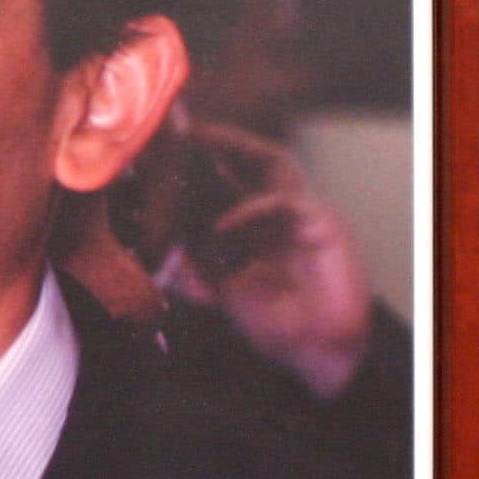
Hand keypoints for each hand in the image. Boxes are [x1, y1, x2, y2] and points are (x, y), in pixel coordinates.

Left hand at [157, 123, 373, 399]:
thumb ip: (193, 275)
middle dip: (215, 142)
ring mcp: (301, 214)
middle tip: (177, 127)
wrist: (322, 351)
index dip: (194, 167)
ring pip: (273, 163)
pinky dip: (250, 211)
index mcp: (253, 226)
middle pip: (248, 160)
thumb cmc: (279, 326)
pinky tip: (224, 226)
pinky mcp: (322, 224)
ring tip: (201, 138)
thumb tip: (158, 259)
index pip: (222, 183)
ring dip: (238, 148)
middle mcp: (275, 213)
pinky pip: (283, 204)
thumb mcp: (223, 296)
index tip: (156, 155)